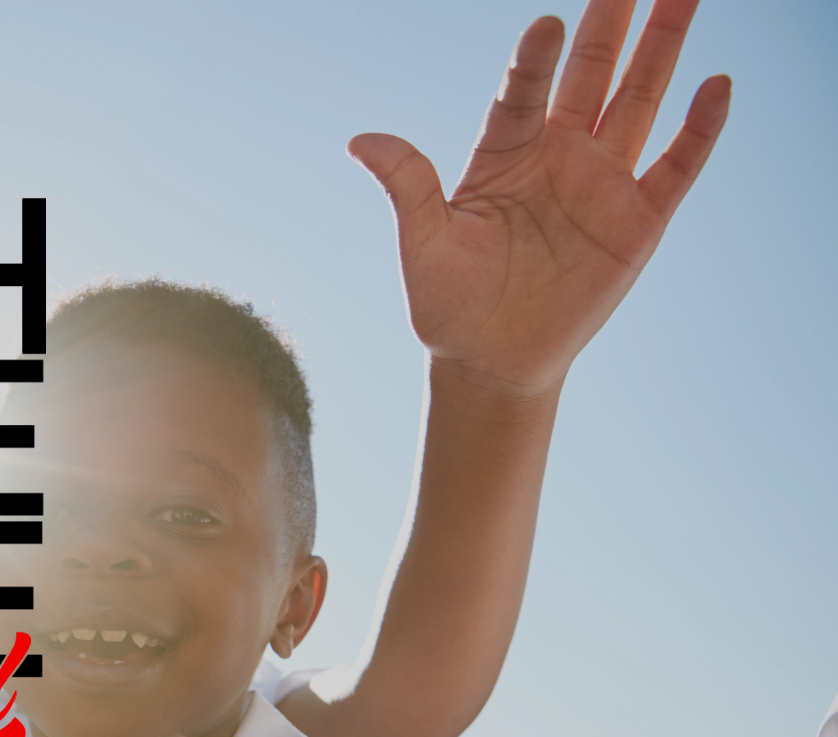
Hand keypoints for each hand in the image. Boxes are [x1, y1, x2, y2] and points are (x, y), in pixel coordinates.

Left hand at [349, 0, 730, 395]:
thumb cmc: (448, 303)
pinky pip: (675, 166)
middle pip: (591, 74)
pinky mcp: (639, 221)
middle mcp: (556, 155)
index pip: (520, 92)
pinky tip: (717, 84)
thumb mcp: (423, 243)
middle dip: (613, 24)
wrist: (491, 362)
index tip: (546, 25)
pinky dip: (699, 128)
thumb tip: (360, 140)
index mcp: (502, 154)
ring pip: (637, 101)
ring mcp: (601, 183)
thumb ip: (407, 186)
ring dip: (663, 50)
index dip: (534, 60)